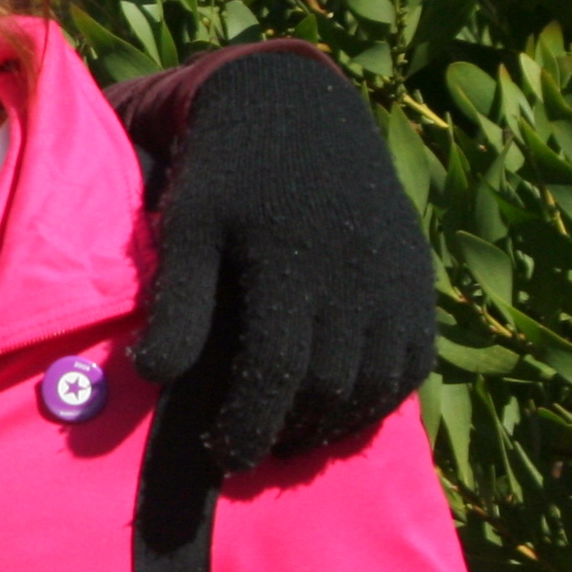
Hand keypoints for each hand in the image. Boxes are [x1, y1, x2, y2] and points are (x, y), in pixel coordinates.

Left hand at [131, 46, 438, 479]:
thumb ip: (178, 303)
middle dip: (288, 432)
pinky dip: (379, 399)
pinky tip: (338, 410)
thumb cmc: (226, 175)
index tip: (222, 458)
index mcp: (292, 263)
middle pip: (330, 388)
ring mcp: (398, 282)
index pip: (278, 373)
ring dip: (334, 425)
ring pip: (377, 385)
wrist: (297, 113)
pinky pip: (412, 363)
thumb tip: (152, 377)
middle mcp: (358, 277)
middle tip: (247, 453)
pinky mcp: (419, 283)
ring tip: (286, 437)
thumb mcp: (187, 225)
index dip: (251, 425)